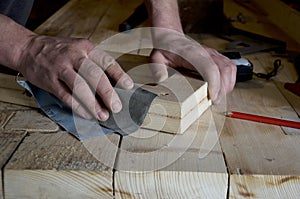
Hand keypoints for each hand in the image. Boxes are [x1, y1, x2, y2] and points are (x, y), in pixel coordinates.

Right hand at [17, 35, 133, 120]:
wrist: (29, 48)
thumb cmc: (60, 51)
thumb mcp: (79, 49)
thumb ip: (94, 63)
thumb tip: (114, 85)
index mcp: (86, 47)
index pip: (106, 61)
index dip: (119, 74)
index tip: (128, 86)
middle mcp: (74, 56)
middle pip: (94, 75)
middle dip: (107, 93)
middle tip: (116, 107)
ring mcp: (60, 68)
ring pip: (80, 87)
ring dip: (93, 104)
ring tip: (102, 115)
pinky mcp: (49, 80)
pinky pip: (65, 96)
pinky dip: (77, 107)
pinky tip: (86, 114)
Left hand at [149, 29, 235, 102]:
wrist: (171, 37)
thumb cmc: (165, 47)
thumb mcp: (156, 58)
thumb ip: (157, 69)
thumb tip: (161, 80)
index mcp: (192, 52)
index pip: (209, 67)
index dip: (214, 83)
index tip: (213, 96)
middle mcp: (205, 52)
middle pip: (224, 69)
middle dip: (222, 89)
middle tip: (214, 102)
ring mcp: (213, 54)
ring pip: (230, 68)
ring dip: (228, 85)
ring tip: (218, 97)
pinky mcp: (216, 57)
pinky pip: (230, 68)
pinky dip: (230, 80)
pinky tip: (222, 89)